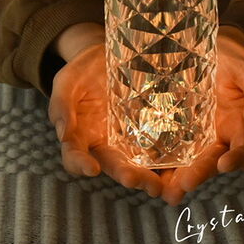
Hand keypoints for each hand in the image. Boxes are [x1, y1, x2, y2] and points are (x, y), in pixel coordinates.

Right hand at [47, 23, 161, 196]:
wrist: (106, 58)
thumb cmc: (81, 72)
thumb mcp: (66, 82)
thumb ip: (61, 106)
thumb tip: (63, 134)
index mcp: (81, 136)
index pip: (76, 157)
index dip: (80, 164)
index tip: (91, 169)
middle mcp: (106, 143)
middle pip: (114, 165)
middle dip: (128, 175)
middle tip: (141, 182)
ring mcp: (129, 138)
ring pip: (139, 161)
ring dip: (150, 175)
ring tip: (162, 185)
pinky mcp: (150, 127)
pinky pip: (159, 143)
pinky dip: (169, 156)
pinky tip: (182, 161)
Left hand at [161, 25, 243, 205]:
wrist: (208, 46)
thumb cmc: (232, 58)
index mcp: (237, 125)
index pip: (242, 149)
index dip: (237, 159)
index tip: (225, 163)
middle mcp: (215, 135)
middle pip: (210, 161)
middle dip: (200, 173)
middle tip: (185, 183)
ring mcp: (192, 133)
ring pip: (186, 161)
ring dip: (177, 178)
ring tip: (164, 191)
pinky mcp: (171, 126)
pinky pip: (165, 146)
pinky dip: (157, 161)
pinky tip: (143, 168)